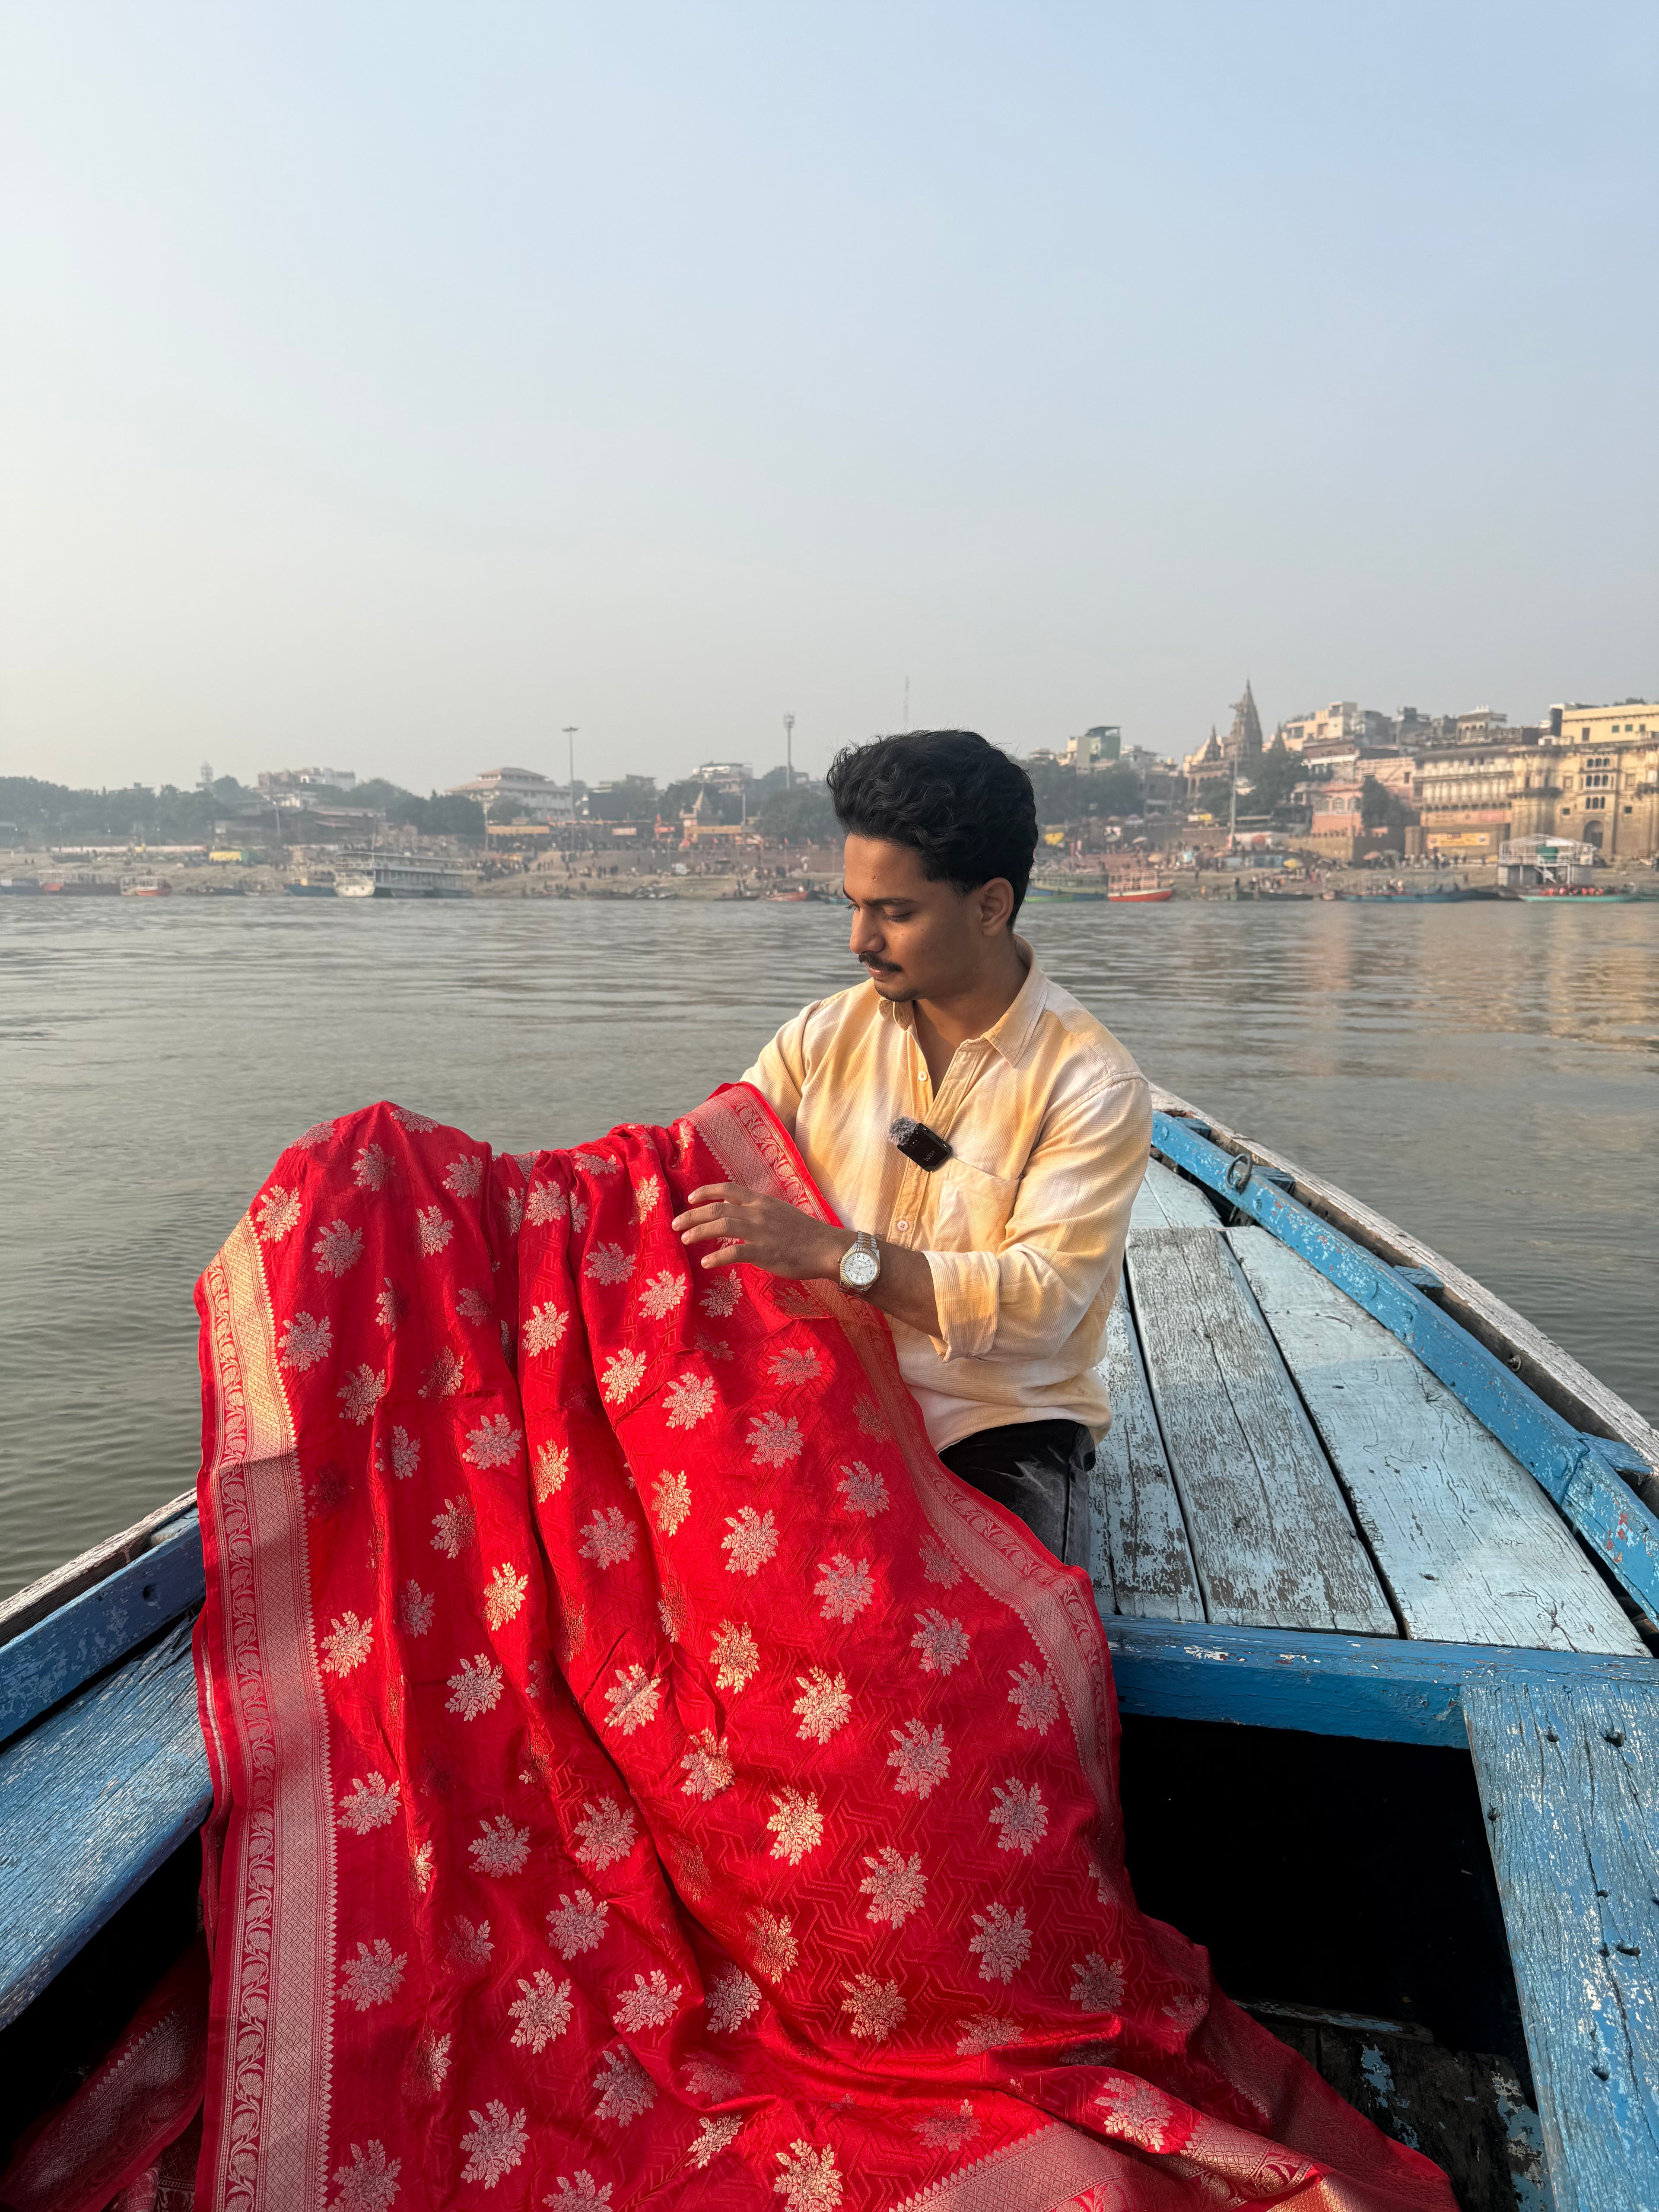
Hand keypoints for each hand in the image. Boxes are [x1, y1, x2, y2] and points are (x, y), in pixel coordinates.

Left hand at [670, 1185, 851, 1279]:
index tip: (690, 1198)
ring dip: (699, 1232)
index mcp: (761, 1202)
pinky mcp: (764, 1252)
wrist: (826, 1248)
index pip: (729, 1189)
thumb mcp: (780, 1213)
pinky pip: (735, 1253)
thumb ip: (758, 1212)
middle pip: (717, 1208)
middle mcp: (758, 1213)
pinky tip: (706, 1263)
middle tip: (675, 1224)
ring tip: (684, 1239)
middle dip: (692, 1215)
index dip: (706, 1191)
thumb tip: (738, 1213)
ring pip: (722, 1225)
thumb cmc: (805, 1234)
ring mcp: (760, 1232)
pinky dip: (717, 1258)